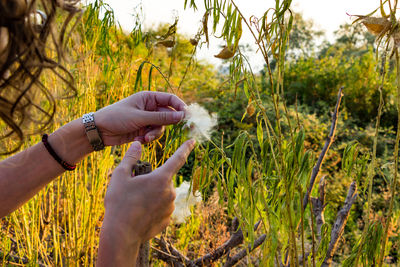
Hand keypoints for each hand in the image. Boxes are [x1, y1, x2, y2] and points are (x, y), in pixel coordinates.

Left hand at [94, 91, 185, 145]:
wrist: (99, 131)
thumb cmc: (116, 117)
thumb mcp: (139, 117)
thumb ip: (161, 117)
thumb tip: (181, 116)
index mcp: (148, 97)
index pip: (170, 99)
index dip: (180, 107)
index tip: (187, 117)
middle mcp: (149, 107)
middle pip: (168, 115)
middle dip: (167, 125)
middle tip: (178, 131)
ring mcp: (147, 119)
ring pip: (161, 127)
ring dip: (155, 134)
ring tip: (145, 138)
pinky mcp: (143, 130)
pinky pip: (153, 134)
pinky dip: (148, 138)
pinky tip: (139, 140)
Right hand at [97, 139, 194, 265]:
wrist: (121, 235)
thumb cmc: (119, 203)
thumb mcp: (120, 176)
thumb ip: (130, 158)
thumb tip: (137, 144)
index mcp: (161, 178)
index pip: (178, 158)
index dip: (185, 148)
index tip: (193, 141)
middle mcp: (170, 192)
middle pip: (163, 179)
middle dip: (152, 180)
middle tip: (134, 189)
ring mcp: (170, 208)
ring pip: (162, 195)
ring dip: (152, 195)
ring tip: (134, 204)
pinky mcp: (167, 220)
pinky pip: (161, 209)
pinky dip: (152, 208)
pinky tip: (139, 214)